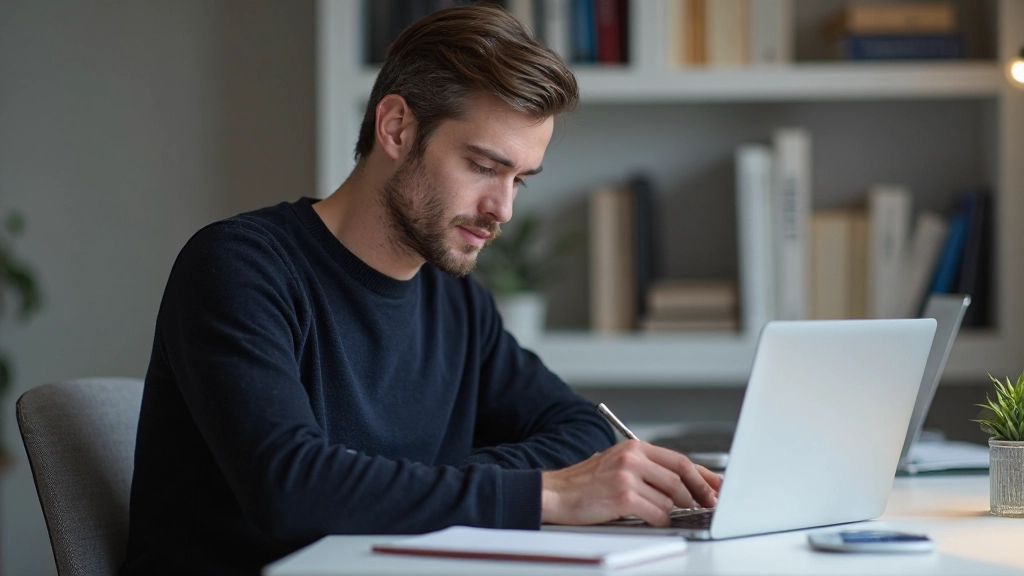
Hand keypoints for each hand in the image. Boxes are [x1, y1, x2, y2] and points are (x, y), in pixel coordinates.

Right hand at [540, 440, 721, 526]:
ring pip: (670, 498)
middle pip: (680, 477)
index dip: (703, 475)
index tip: (717, 486)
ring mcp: (627, 476)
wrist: (556, 493)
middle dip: (697, 495)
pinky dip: (659, 520)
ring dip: (671, 510)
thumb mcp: (618, 464)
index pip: (680, 459)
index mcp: (634, 447)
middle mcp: (632, 458)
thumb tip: (685, 482)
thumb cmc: (586, 483)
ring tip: (658, 511)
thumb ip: (649, 469)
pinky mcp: (623, 497)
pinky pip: (656, 513)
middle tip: (706, 505)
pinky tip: (649, 518)